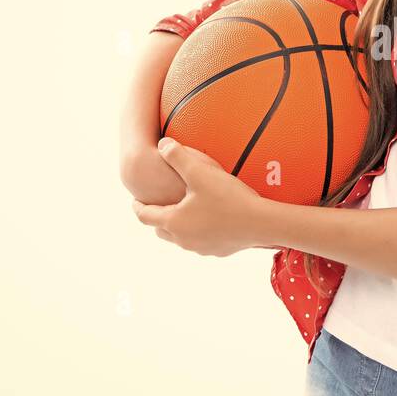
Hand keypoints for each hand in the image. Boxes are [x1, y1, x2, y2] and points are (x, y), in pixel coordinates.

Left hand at [131, 137, 267, 257]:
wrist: (260, 224)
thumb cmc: (228, 198)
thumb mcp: (200, 172)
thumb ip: (177, 156)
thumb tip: (161, 144)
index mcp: (173, 221)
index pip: (144, 215)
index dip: (137, 206)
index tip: (136, 199)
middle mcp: (182, 239)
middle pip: (159, 230)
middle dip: (156, 217)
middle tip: (157, 205)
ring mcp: (199, 248)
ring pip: (179, 238)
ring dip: (177, 226)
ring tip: (182, 212)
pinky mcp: (217, 251)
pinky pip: (199, 242)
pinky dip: (197, 232)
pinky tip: (208, 221)